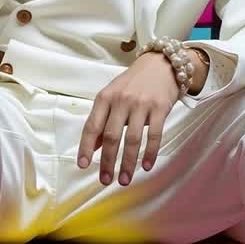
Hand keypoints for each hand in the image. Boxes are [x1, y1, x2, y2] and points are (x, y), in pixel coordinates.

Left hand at [77, 52, 186, 186]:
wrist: (162, 64)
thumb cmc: (133, 83)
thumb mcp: (112, 96)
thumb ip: (101, 119)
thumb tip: (90, 146)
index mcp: (105, 97)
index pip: (92, 126)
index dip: (85, 147)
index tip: (82, 165)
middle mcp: (121, 100)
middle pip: (111, 136)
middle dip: (107, 161)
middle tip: (105, 180)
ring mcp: (141, 104)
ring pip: (132, 139)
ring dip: (127, 162)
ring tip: (124, 179)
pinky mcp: (160, 108)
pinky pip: (155, 135)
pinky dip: (150, 153)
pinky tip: (146, 166)